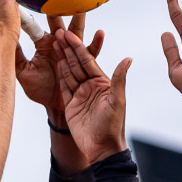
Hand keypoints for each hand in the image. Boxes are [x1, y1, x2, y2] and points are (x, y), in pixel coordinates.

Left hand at [15, 12, 104, 121]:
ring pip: (76, 32)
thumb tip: (1, 39)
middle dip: (58, 8)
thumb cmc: (39, 90)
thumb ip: (14, 56)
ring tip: (81, 8)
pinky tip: (99, 33)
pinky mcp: (84, 62)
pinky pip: (92, 52)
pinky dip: (96, 42)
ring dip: (78, 20)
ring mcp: (72, 52)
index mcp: (43, 44)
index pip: (35, 26)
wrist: (55, 107)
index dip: (29, 15)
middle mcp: (58, 44)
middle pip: (58, 23)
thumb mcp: (22, 73)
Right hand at [53, 28, 131, 165]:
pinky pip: (63, 86)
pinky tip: (54, 62)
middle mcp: (91, 86)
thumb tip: (128, 59)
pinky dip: (59, 74)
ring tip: (53, 43)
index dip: (78, 47)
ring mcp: (80, 94)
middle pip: (76, 63)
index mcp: (102, 82)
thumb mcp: (117, 101)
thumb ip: (119, 79)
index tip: (69, 34)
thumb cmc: (112, 125)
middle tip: (58, 32)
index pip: (88, 61)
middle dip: (68, 48)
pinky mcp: (70, 105)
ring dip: (62, 58)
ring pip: (69, 72)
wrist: (101, 148)